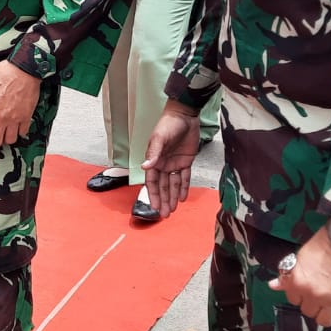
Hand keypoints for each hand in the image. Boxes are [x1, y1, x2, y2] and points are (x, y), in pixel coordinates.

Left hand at [0, 60, 40, 147]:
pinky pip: (23, 132)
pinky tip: (16, 125)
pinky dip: (19, 131)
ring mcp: (14, 118)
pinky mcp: (26, 116)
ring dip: (6, 137)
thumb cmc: (2, 74)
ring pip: (10, 140)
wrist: (23, 68)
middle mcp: (0, 117)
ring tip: (4, 130)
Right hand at [141, 102, 199, 217]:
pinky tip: (182, 198)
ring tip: (173, 210)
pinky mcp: (186, 161)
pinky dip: (183, 187)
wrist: (184, 115)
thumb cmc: (168, 124)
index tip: (154, 207)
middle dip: (163, 200)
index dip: (153, 195)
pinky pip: (184, 177)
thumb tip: (145, 167)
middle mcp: (163, 164)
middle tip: (165, 214)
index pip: (152, 182)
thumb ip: (153, 153)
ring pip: (173, 184)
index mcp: (154, 160)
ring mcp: (174, 163)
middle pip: (162, 186)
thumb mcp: (160, 138)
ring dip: (172, 197)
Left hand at [269, 226, 330, 326]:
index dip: (300, 293)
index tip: (306, 289)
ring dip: (327, 311)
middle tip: (320, 292)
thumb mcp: (301, 256)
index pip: (293, 300)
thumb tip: (273, 285)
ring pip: (325, 320)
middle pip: (308, 312)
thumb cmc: (327, 242)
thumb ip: (288, 275)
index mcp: (298, 283)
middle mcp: (314, 294)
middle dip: (313, 303)